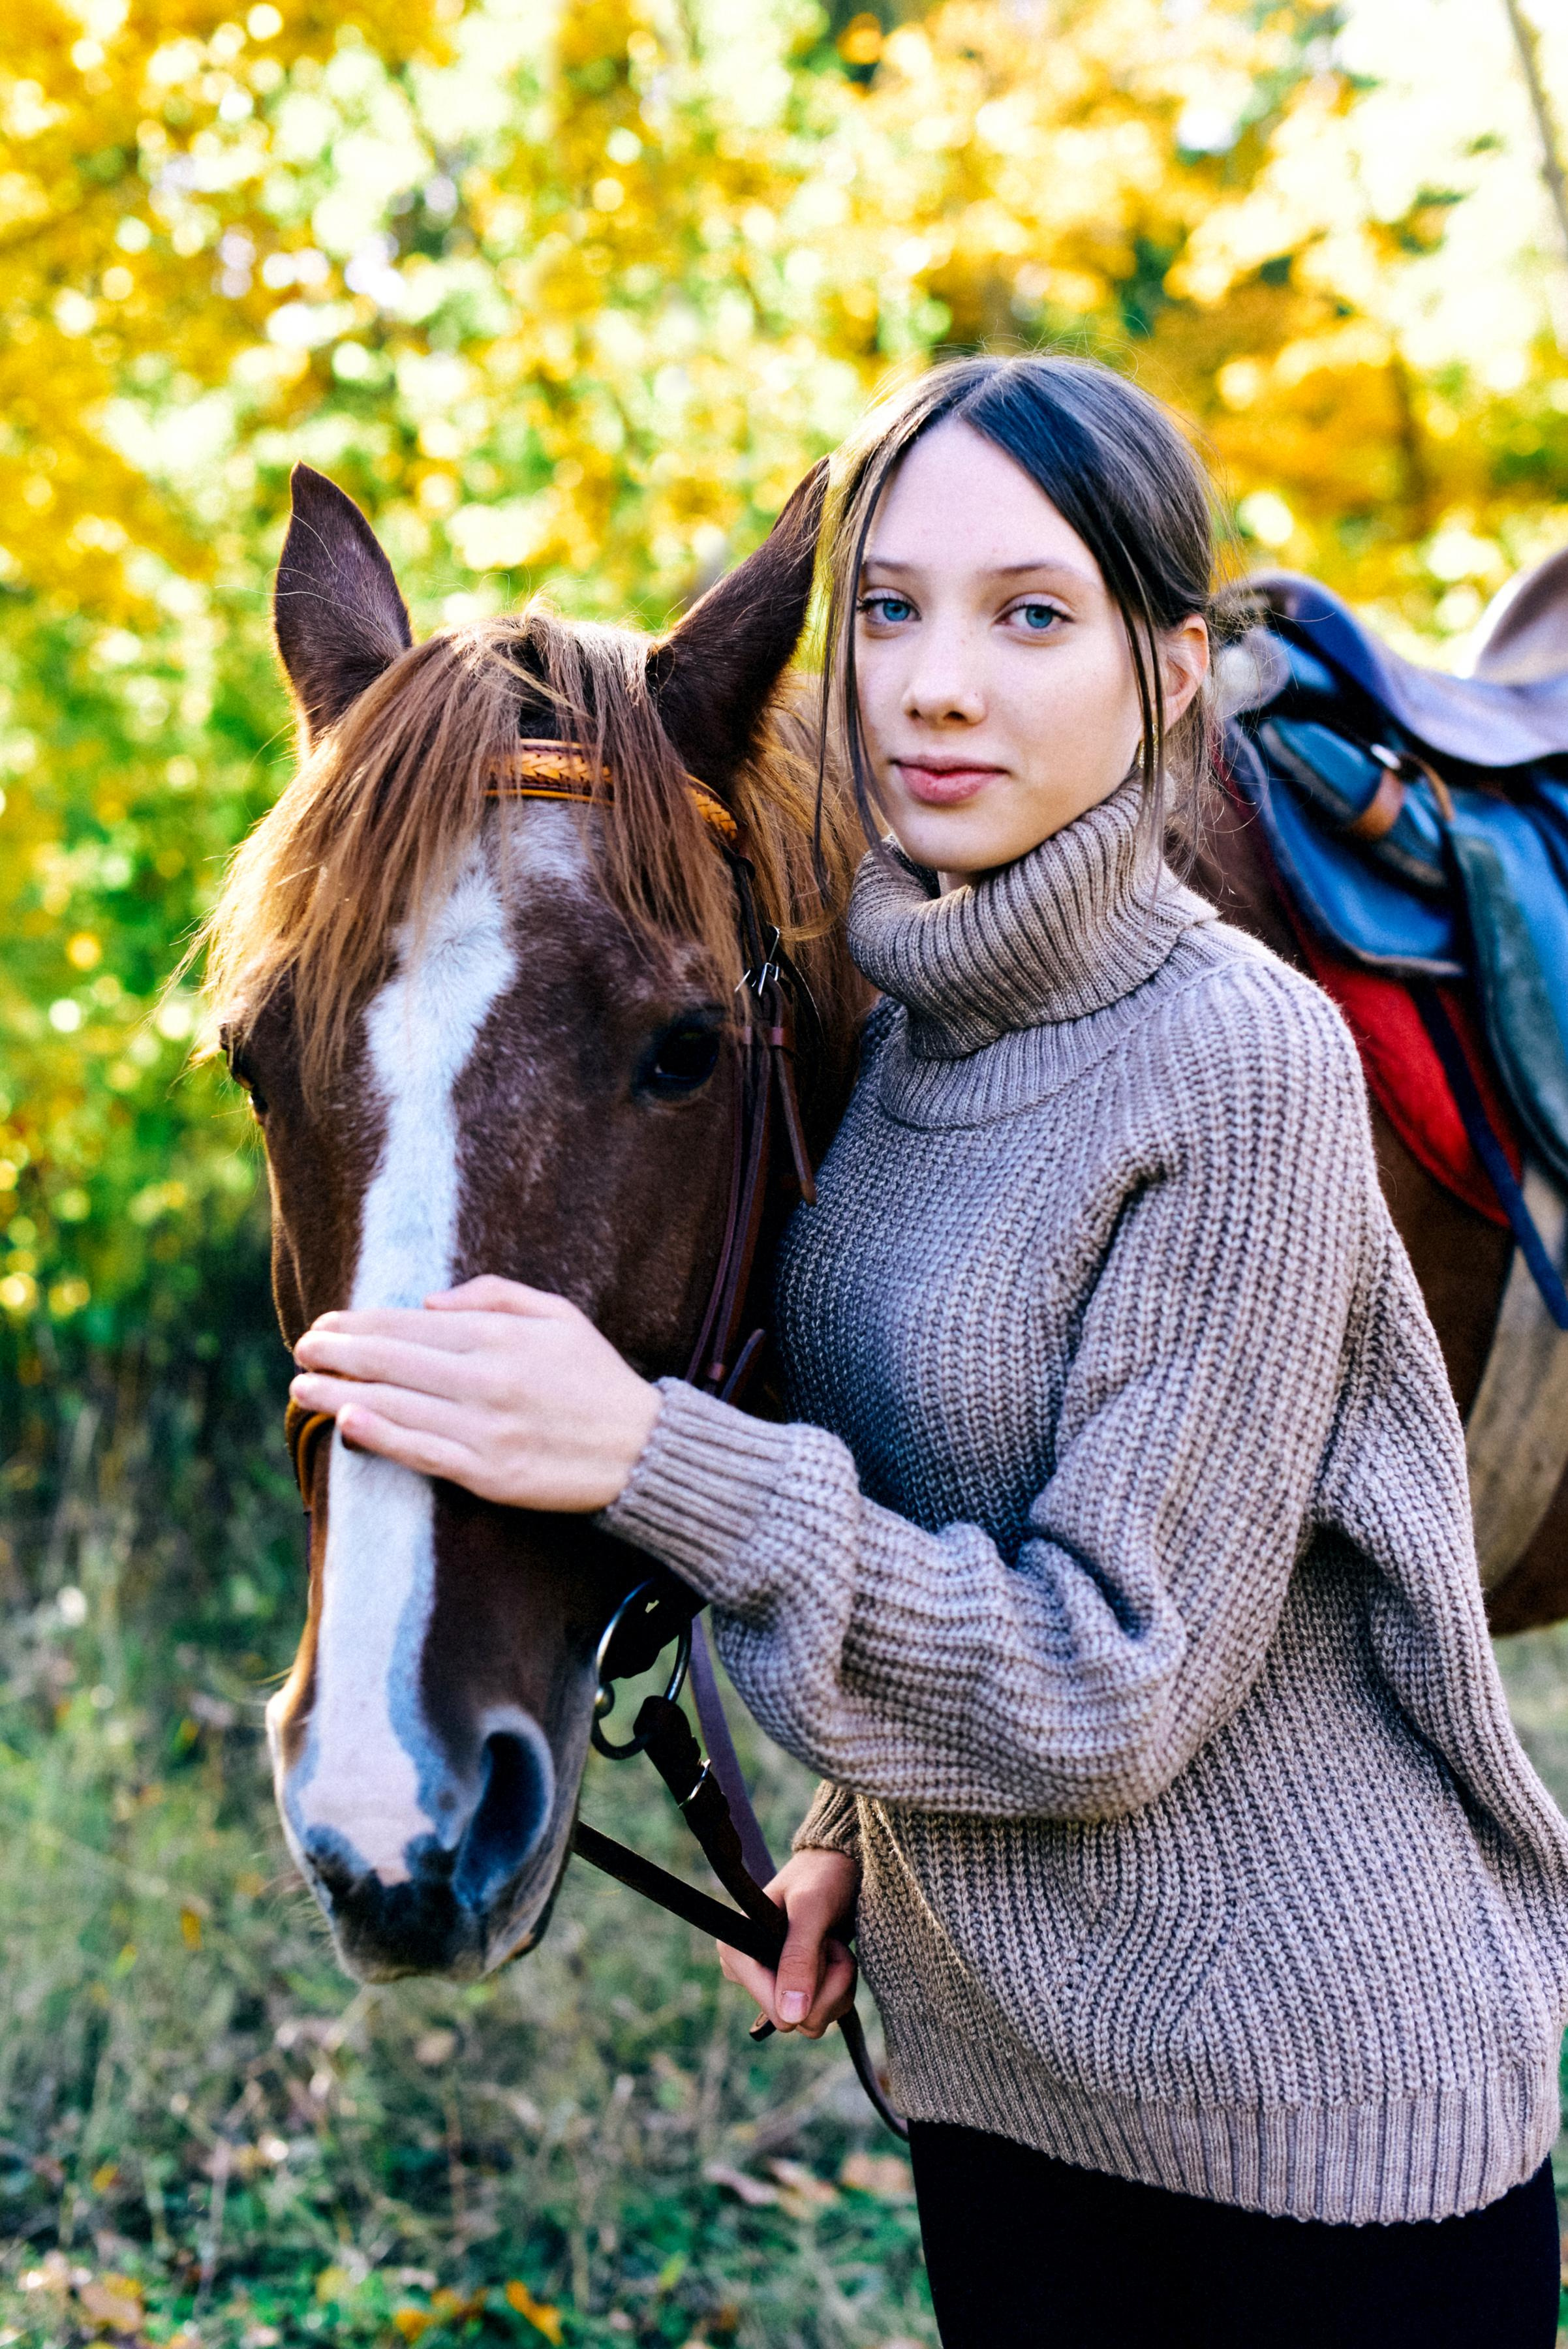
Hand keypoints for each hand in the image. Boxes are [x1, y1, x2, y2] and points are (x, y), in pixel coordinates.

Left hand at [288, 1276, 662, 1511]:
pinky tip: (348, 1420)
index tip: (325, 1324)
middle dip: (337, 1352)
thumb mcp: (559, 1315)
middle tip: (302, 1348)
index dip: (359, 1324)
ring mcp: (485, 1428)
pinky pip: (422, 1451)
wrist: (643, 1450)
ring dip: (340, 1393)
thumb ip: (493, 1297)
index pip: (409, 1326)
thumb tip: (427, 1304)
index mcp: (500, 1338)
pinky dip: (380, 1434)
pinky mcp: (489, 1473)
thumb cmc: (597, 1379)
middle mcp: (486, 1379)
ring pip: (395, 1405)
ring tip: (302, 1388)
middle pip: (391, 1361)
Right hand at [719, 1848, 859, 2037]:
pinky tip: (836, 1955)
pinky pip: (823, 2014)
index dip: (806, 1986)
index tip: (815, 1942)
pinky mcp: (794, 1990)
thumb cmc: (823, 1877)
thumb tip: (789, 2019)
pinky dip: (841, 1988)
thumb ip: (799, 1959)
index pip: (773, 2009)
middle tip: (828, 1940)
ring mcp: (773, 1983)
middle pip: (797, 2021)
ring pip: (814, 2022)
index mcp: (735, 1951)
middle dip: (826, 1984)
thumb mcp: (812, 1909)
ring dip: (838, 1984)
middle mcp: (748, 1972)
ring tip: (833, 1943)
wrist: (843, 1866)